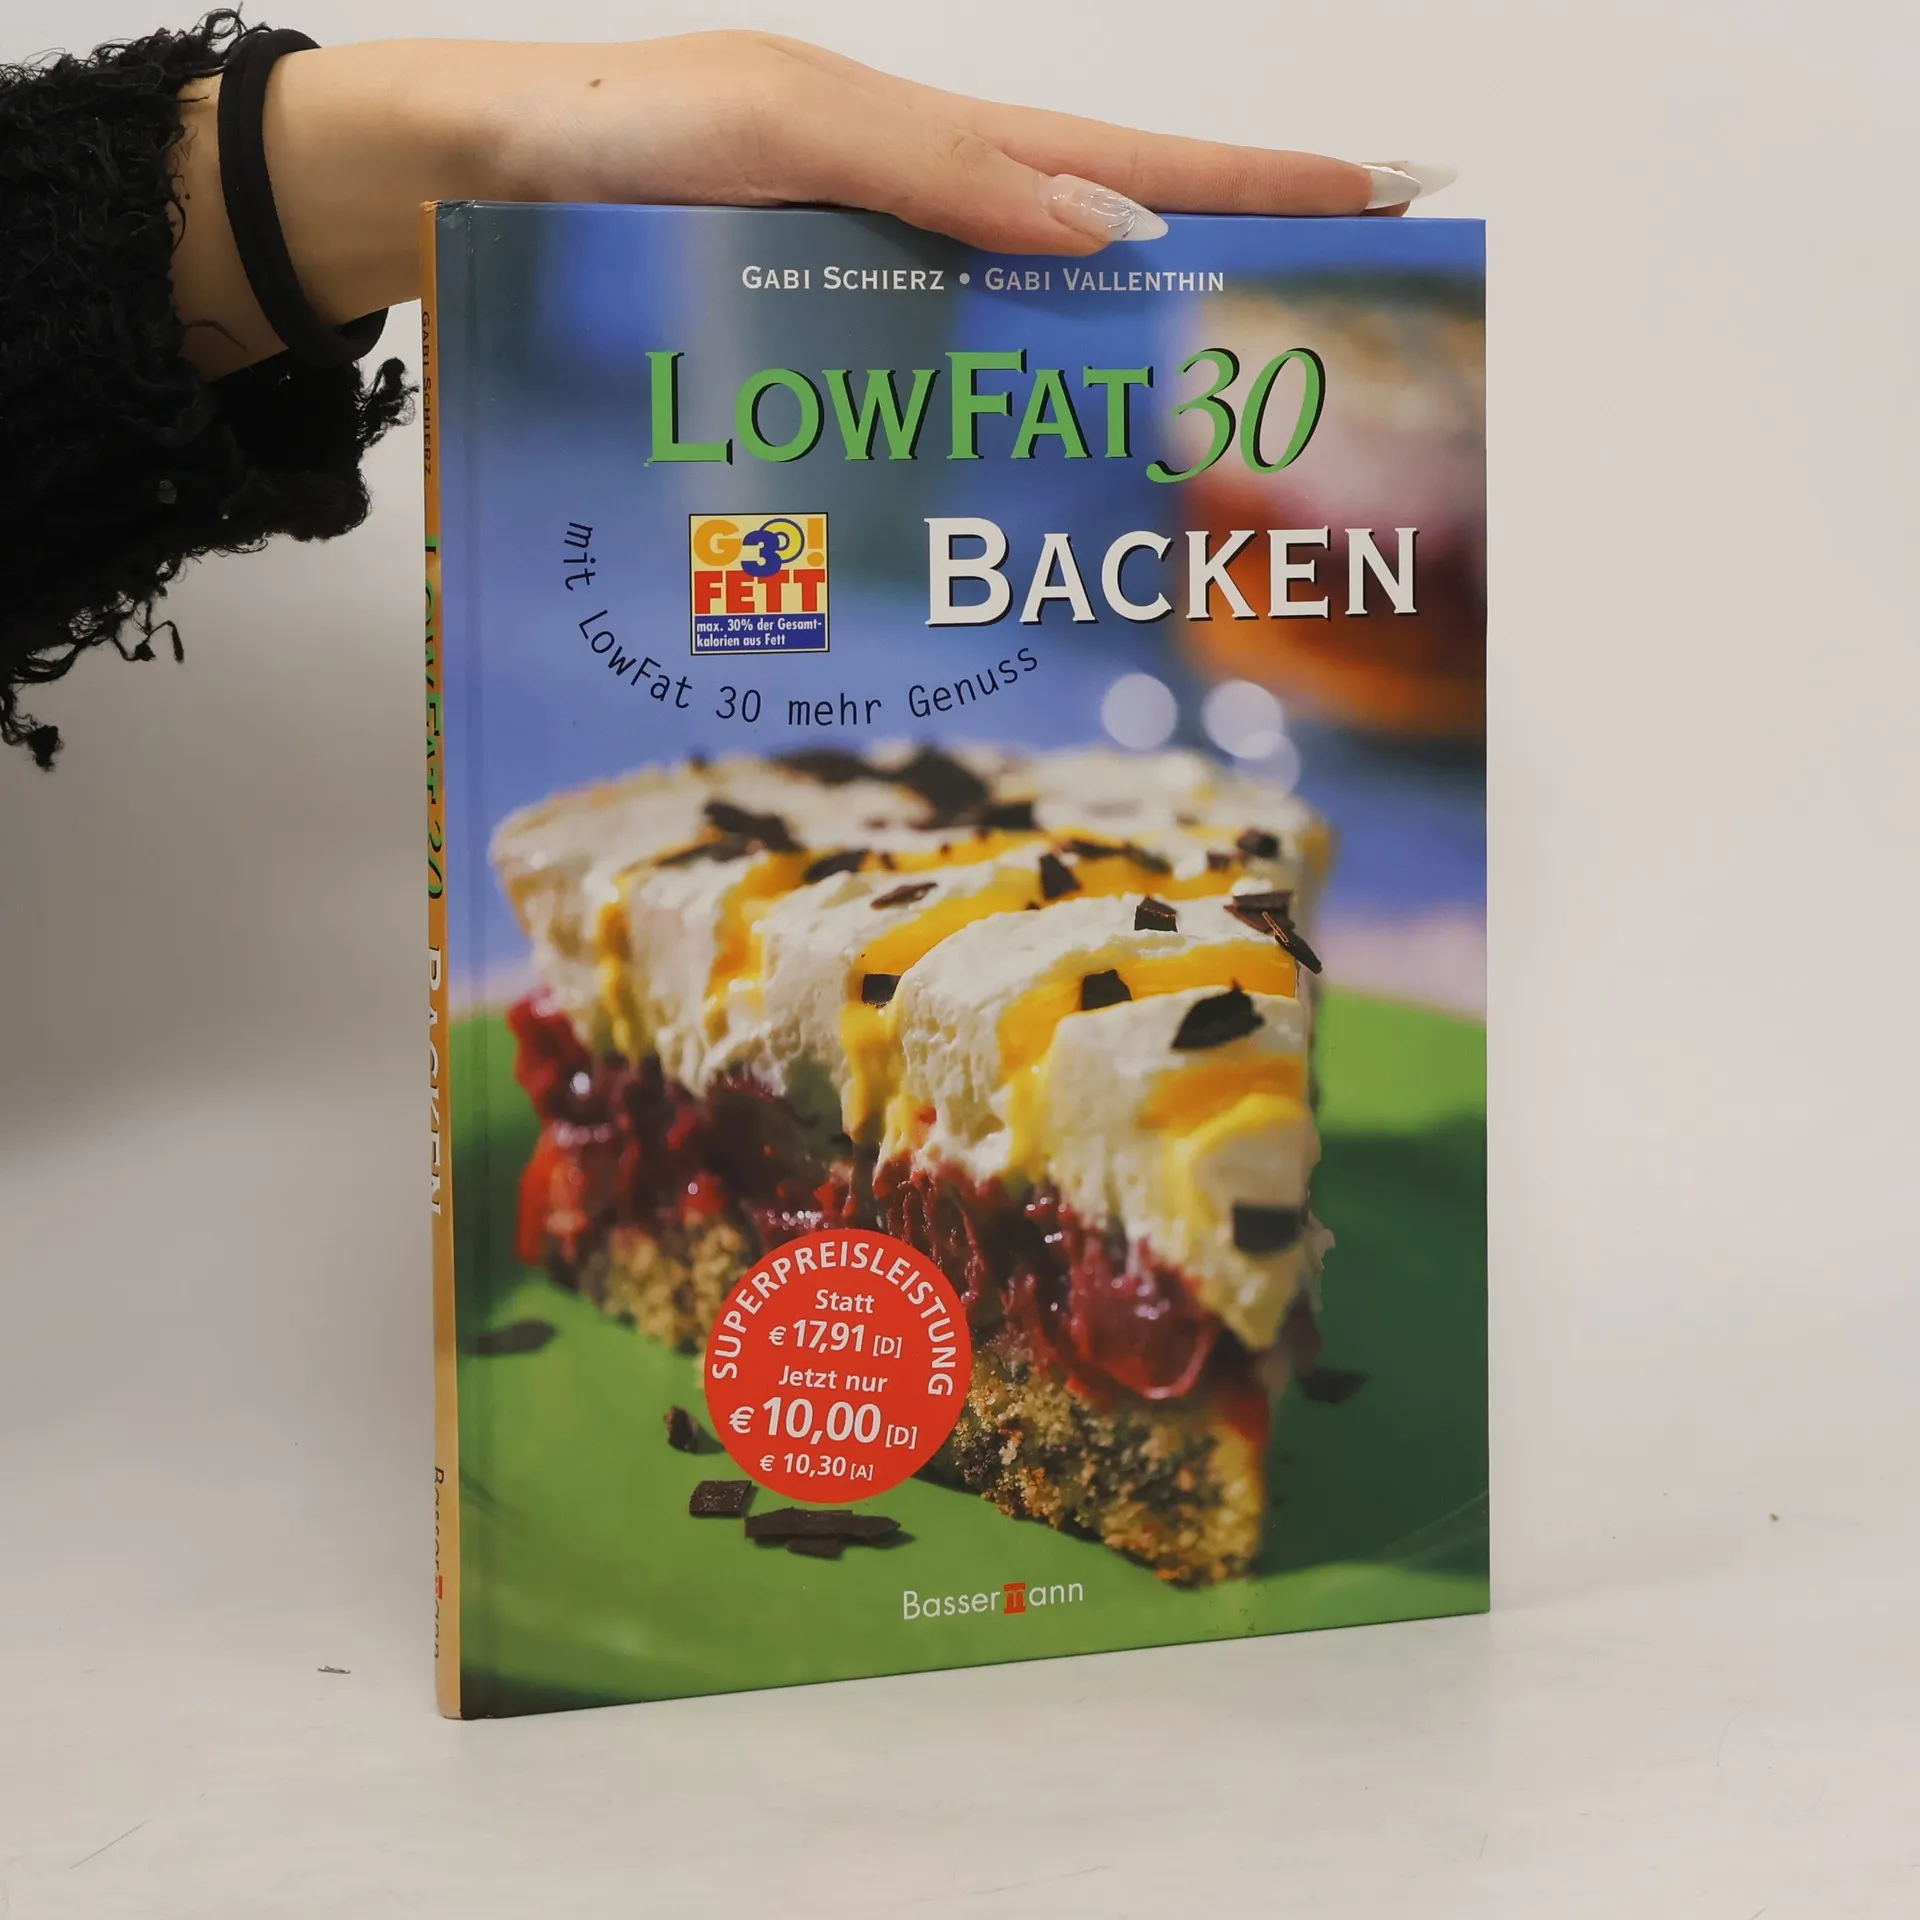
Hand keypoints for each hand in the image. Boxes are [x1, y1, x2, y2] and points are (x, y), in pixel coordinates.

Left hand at [170, 31, 1452, 376]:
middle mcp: (918, 239)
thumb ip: (936, 173)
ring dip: (1114, 411)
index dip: (1260, 188)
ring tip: (1211, 469)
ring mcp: (868, 316)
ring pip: (1022, 368)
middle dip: (1223, 308)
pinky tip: (1020, 520)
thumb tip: (1105, 236)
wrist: (455, 195)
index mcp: (932, 150)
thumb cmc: (605, 133)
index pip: (1133, 171)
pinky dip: (987, 466)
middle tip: (1329, 362)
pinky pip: (925, 426)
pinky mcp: (808, 383)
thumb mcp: (778, 120)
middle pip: (1103, 275)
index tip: (1389, 195)